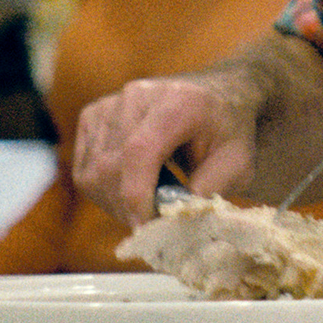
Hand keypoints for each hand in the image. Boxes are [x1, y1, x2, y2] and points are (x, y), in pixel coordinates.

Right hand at [72, 72, 257, 225]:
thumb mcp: (238, 163)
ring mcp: (111, 104)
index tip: (146, 226)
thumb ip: (208, 190)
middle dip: (128, 207)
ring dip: (115, 202)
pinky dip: (102, 189)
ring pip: (93, 171)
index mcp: (179, 102)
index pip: (139, 150)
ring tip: (146, 204)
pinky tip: (131, 187)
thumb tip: (172, 221)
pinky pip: (84, 166)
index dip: (136, 193)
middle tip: (154, 223)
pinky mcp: (94, 114)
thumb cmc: (228, 131)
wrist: (216, 96)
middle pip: (110, 165)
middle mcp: (137, 96)